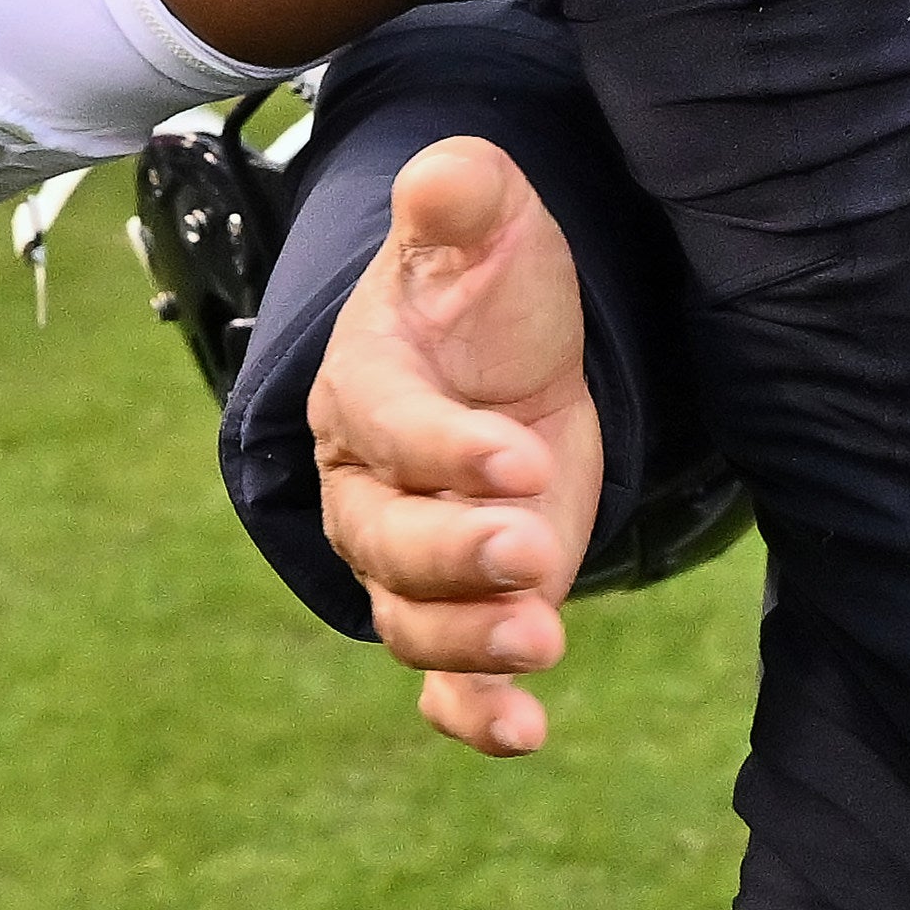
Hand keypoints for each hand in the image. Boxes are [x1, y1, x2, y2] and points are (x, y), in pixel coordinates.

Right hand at [312, 134, 604, 757]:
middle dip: (455, 556)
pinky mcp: (463, 604)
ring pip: (411, 619)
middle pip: (385, 543)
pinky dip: (475, 712)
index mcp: (366, 391)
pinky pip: (445, 680)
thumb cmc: (489, 286)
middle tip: (532, 552)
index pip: (389, 431)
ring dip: (470, 641)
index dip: (447, 453)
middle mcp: (371, 486)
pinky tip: (528, 733)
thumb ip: (461, 200)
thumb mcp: (489, 226)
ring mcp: (414, 556)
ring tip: (543, 636)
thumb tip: (445, 176)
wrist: (509, 352)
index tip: (520, 460)